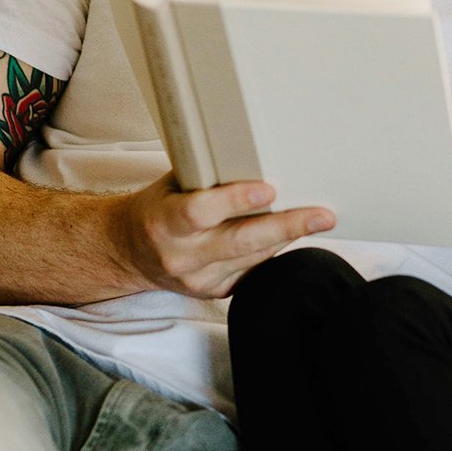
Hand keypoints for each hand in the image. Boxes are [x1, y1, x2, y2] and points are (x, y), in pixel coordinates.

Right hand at [113, 172, 333, 299]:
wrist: (129, 253)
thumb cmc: (156, 208)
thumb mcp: (170, 186)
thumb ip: (205, 178)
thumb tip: (254, 157)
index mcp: (162, 222)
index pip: (200, 211)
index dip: (235, 201)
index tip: (269, 188)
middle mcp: (180, 256)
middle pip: (239, 242)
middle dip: (285, 227)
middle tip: (322, 215)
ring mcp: (198, 280)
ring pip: (252, 258)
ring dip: (287, 237)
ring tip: (318, 218)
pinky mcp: (213, 293)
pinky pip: (252, 271)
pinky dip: (273, 251)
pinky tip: (290, 235)